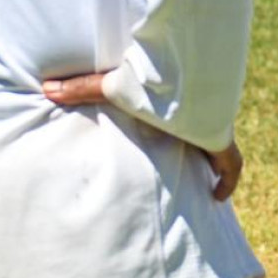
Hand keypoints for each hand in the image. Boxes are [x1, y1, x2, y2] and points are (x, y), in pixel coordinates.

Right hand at [40, 74, 241, 199]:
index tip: (171, 134)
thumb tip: (46, 88)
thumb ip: (82, 88)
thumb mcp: (113, 85)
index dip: (174, 123)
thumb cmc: (154, 80)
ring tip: (201, 184)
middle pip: (200, 130)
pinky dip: (227, 180)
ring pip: (218, 147)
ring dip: (211, 162)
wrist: (190, 80)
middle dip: (196, 144)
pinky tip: (217, 198)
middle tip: (185, 162)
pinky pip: (231, 166)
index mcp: (173, 102)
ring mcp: (214, 127)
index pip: (177, 112)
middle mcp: (197, 114)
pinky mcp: (222, 143)